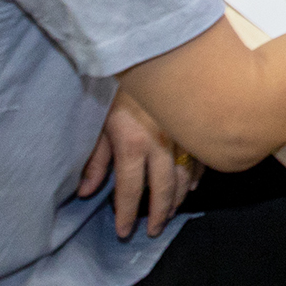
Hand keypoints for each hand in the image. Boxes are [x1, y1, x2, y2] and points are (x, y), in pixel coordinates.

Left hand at [78, 91, 198, 240]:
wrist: (153, 54)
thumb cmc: (121, 90)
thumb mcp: (101, 123)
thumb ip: (96, 160)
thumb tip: (85, 193)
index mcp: (133, 145)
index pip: (130, 190)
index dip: (127, 214)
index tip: (124, 232)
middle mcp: (160, 144)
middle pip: (162, 190)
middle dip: (158, 215)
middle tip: (152, 231)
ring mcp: (182, 135)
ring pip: (184, 178)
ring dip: (177, 200)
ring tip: (169, 214)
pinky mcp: (196, 126)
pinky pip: (200, 159)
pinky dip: (195, 177)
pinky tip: (190, 187)